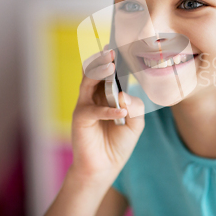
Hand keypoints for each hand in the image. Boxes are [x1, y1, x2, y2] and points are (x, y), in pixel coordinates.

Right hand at [70, 48, 144, 184]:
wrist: (104, 168)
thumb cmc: (117, 144)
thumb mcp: (135, 124)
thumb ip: (135, 107)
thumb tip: (124, 94)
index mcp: (106, 95)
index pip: (107, 73)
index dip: (111, 60)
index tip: (117, 47)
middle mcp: (93, 97)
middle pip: (94, 72)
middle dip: (102, 60)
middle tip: (112, 50)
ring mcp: (84, 106)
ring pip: (88, 83)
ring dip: (99, 73)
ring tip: (111, 65)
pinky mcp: (80, 119)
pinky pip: (94, 110)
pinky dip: (109, 110)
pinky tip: (121, 112)